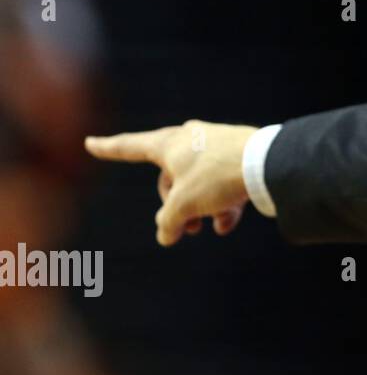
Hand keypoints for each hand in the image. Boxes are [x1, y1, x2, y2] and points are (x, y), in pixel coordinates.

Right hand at [84, 121, 257, 246]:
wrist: (268, 164)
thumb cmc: (217, 177)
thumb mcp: (183, 204)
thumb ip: (168, 221)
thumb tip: (167, 235)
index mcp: (169, 143)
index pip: (130, 146)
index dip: (109, 148)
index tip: (91, 143)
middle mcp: (191, 138)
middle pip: (170, 179)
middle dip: (176, 207)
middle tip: (186, 229)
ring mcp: (216, 145)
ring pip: (198, 184)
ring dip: (201, 209)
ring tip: (211, 227)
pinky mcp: (239, 156)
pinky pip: (221, 184)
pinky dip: (221, 204)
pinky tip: (228, 223)